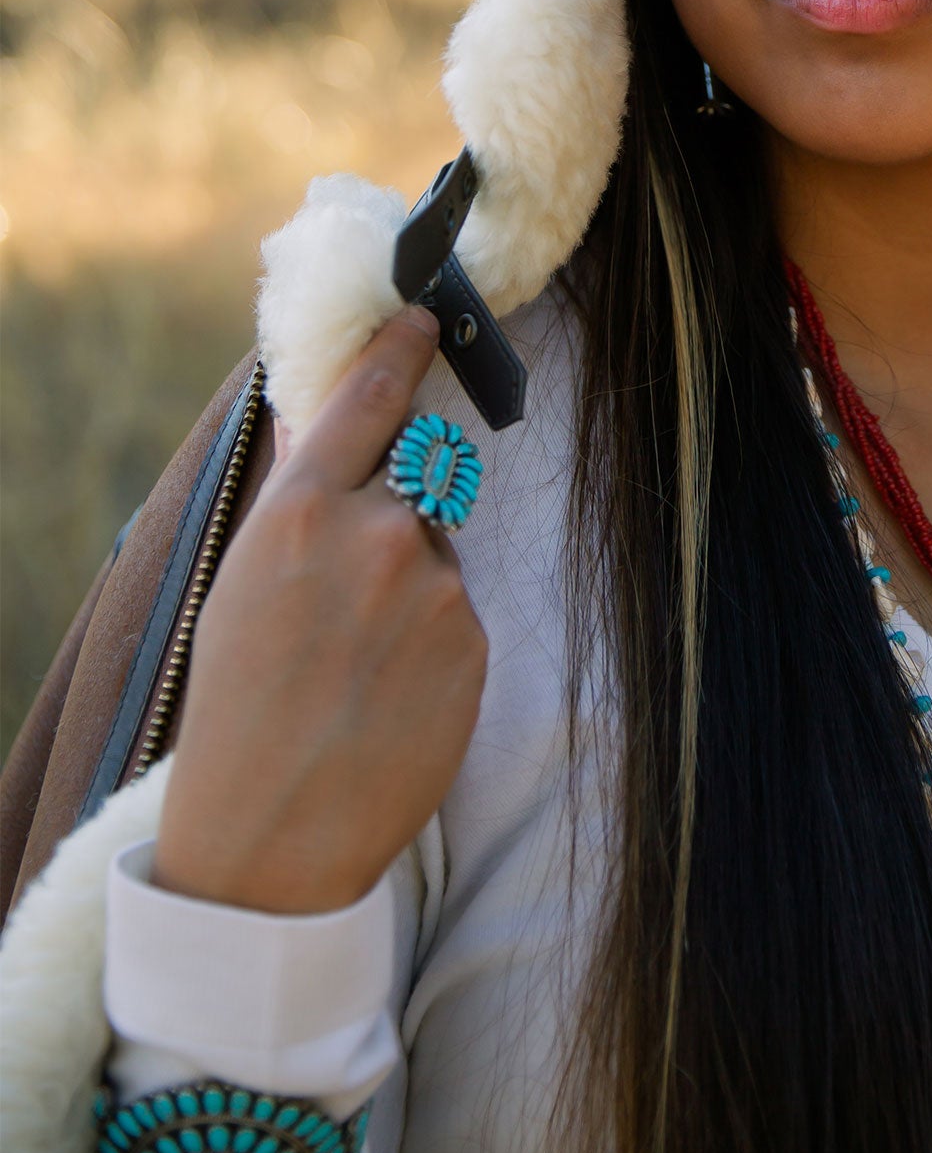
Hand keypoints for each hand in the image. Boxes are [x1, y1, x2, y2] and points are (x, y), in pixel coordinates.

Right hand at [153, 307, 488, 913]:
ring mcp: (434, 588)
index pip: (367, 403)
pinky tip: (388, 693)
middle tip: (342, 607)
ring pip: (435, 556)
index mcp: (301, 514)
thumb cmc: (238, 708)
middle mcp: (377, 534)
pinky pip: (457, 614)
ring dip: (409, 590)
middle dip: (391, 523)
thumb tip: (321, 429)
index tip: (430, 318)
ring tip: (357, 666)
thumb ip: (294, 503)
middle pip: (414, 486)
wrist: (272, 834)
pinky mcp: (473, 640)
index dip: (401, 353)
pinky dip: (432, 641)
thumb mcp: (240, 588)